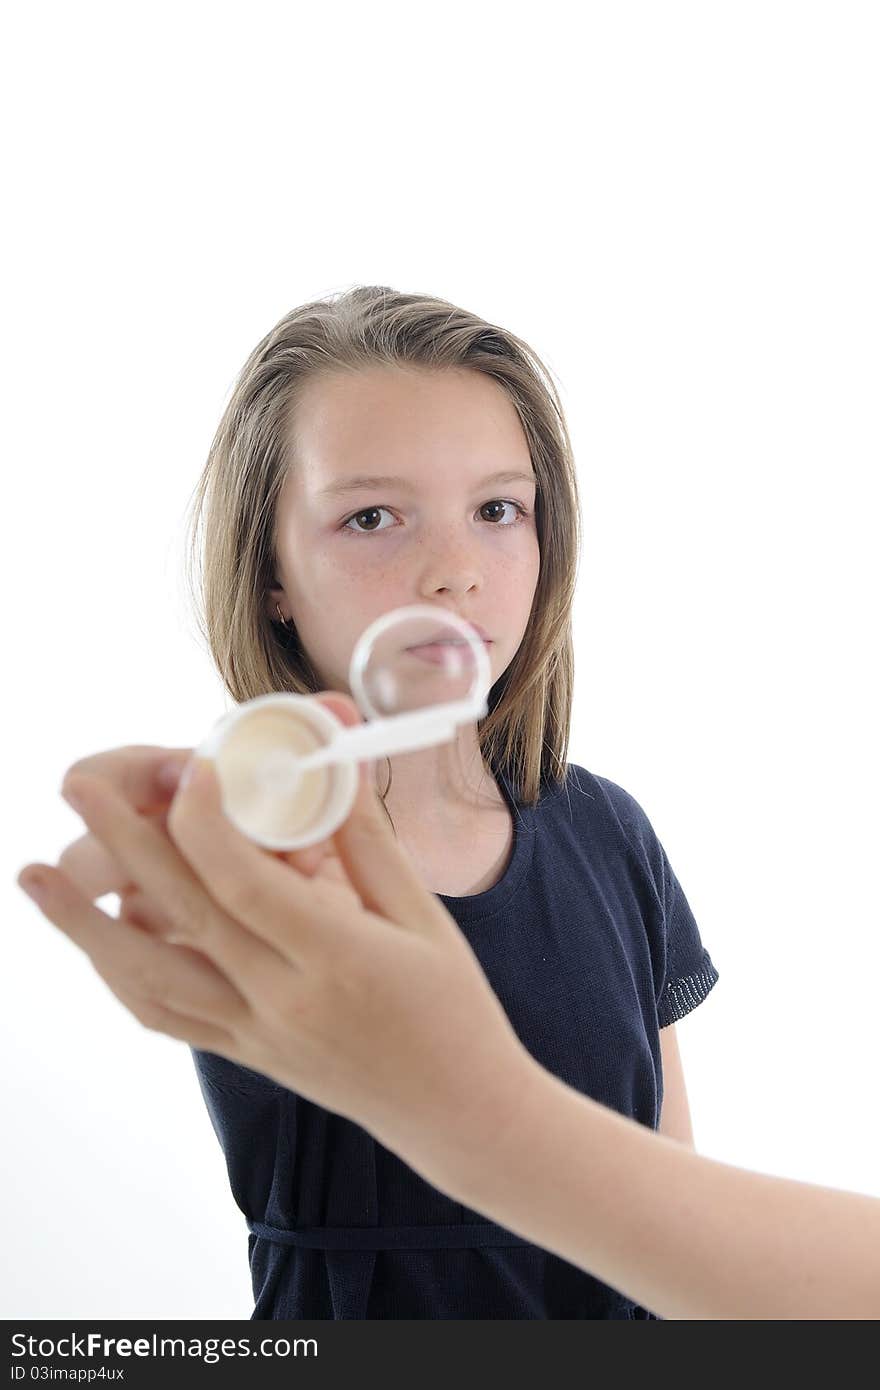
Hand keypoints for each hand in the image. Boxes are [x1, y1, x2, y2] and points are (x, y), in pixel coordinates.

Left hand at [16, 698, 536, 1196]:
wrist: (454, 1111)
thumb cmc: (450, 1006)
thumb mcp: (423, 915)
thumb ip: (366, 838)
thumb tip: (328, 757)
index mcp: (338, 960)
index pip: (247, 886)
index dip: (206, 823)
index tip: (185, 766)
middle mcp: (282, 1002)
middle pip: (183, 914)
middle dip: (121, 843)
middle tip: (77, 785)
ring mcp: (254, 1034)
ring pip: (149, 976)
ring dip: (86, 923)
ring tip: (36, 874)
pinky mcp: (241, 1053)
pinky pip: (164, 1014)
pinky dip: (120, 972)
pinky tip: (94, 939)